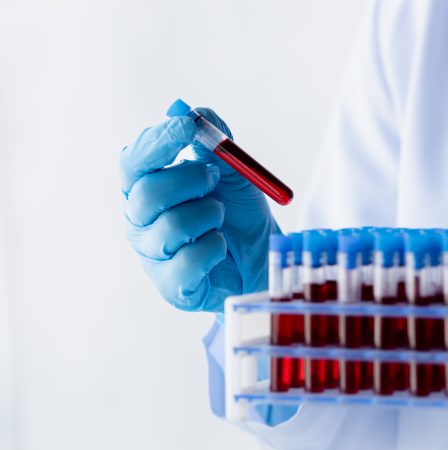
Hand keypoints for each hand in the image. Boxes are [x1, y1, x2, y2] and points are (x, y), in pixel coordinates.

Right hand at [120, 106, 274, 312]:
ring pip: (171, 226)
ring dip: (209, 215)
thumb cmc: (238, 216)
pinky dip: (214, 247)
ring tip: (221, 217)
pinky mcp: (171, 287)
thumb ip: (216, 141)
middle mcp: (141, 222)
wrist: (262, 260)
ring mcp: (153, 256)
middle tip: (216, 178)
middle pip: (147, 193)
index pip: (133, 163)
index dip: (157, 142)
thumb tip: (197, 113)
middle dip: (190, 179)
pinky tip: (221, 246)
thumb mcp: (233, 173)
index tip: (187, 126)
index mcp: (146, 189)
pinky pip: (189, 261)